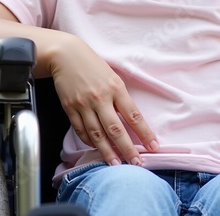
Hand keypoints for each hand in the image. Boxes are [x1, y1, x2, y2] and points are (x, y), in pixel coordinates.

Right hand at [49, 40, 158, 165]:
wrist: (65, 55)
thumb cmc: (93, 65)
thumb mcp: (113, 76)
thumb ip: (121, 97)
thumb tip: (131, 120)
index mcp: (115, 88)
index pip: (133, 115)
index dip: (144, 133)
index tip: (153, 146)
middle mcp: (100, 98)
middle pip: (116, 129)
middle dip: (127, 149)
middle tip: (136, 163)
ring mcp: (83, 104)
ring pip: (97, 134)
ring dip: (107, 151)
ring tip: (115, 163)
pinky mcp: (69, 108)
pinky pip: (81, 130)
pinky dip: (89, 141)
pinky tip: (96, 148)